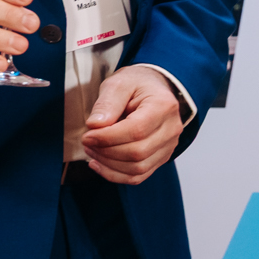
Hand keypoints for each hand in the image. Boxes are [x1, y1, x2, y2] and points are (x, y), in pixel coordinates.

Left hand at [78, 65, 184, 183]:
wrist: (153, 88)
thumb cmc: (136, 84)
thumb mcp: (118, 83)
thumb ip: (106, 103)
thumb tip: (95, 125)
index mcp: (163, 106)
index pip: (136, 130)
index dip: (108, 137)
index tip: (87, 135)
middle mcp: (171, 129)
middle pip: (137, 152)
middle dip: (106, 151)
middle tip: (86, 141)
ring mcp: (168, 146)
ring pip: (138, 168)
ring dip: (108, 164)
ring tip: (91, 150)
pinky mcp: (161, 157)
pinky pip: (139, 175)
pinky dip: (116, 174)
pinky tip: (99, 164)